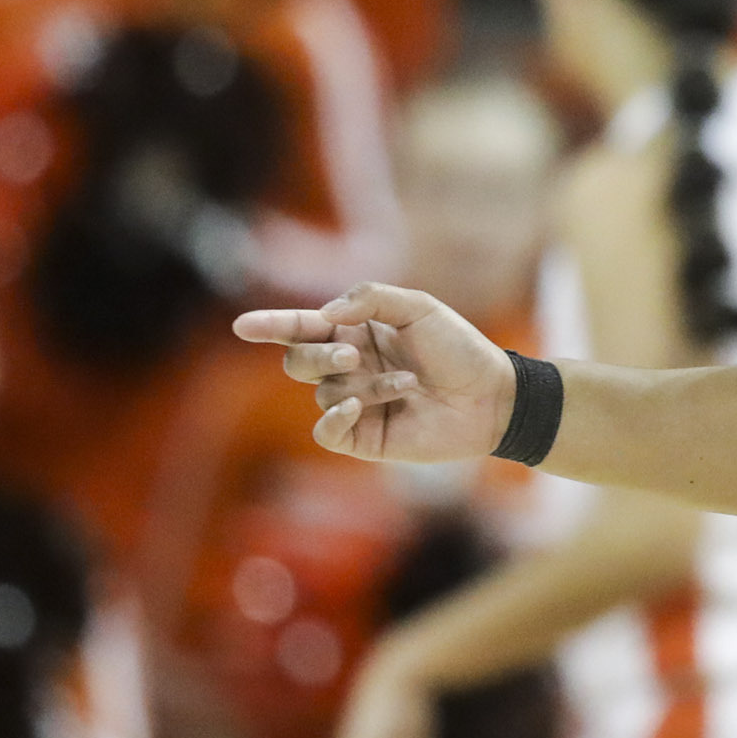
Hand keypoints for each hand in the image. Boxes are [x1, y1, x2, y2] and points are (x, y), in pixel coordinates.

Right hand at [235, 283, 515, 462]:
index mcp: (356, 334)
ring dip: (364, 385)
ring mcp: (356, 404)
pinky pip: (327, 432)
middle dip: (318, 357)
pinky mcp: (366, 437)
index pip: (301, 328)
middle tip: (354, 357)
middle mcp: (350, 368)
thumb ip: (370, 300)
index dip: (270, 325)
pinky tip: (360, 407)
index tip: (242, 326)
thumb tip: (324, 317)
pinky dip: (336, 419)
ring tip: (408, 383)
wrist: (494, 395)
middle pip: (298, 361)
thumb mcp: (419, 309)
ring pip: (323, 393)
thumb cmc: (460, 349)